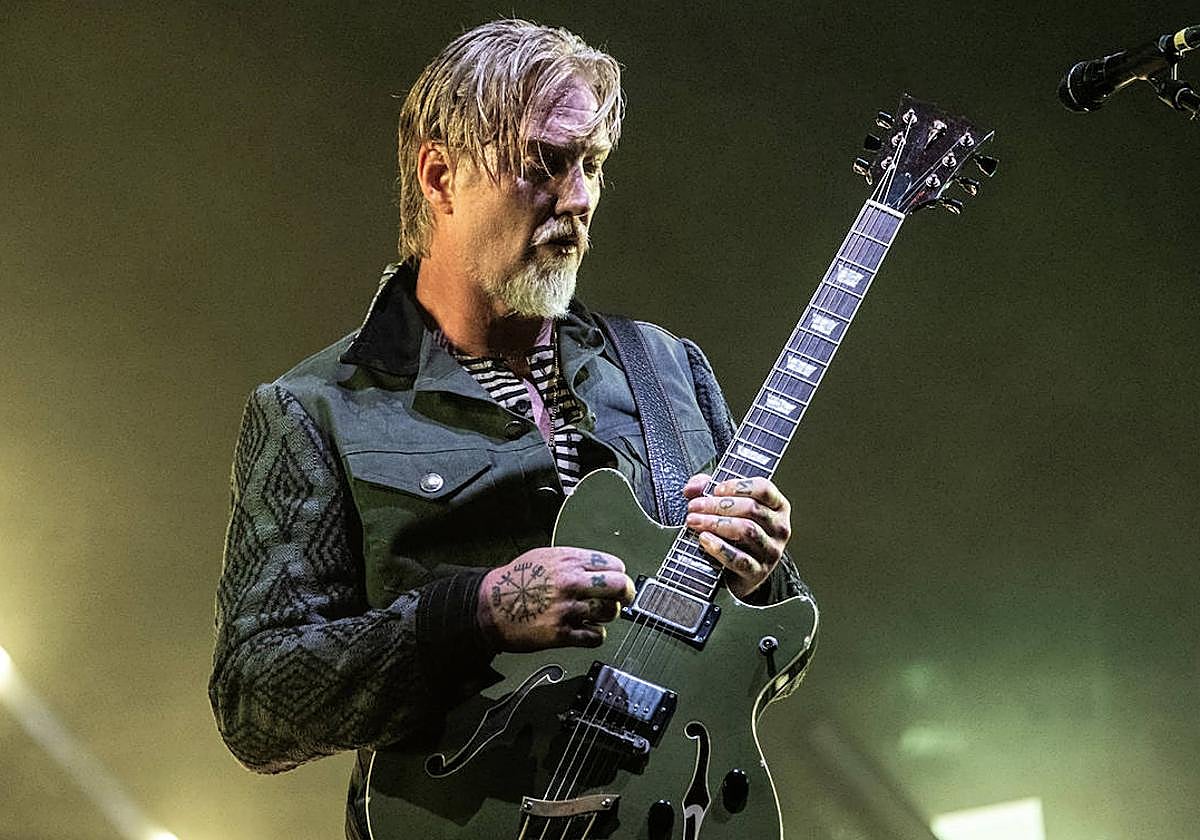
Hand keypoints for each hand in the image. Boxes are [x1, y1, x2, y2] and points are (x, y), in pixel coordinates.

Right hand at [477, 547, 635, 651]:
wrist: (489, 606)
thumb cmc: (514, 582)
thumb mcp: (544, 556)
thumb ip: (574, 561)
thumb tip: (599, 567)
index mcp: (569, 561)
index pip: (615, 565)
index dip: (617, 574)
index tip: (615, 579)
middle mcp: (571, 583)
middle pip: (620, 586)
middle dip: (625, 593)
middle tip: (622, 598)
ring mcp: (568, 609)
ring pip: (611, 613)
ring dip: (606, 615)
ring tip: (594, 614)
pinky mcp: (562, 633)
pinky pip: (596, 636)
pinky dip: (594, 634)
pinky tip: (585, 629)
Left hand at [683, 474, 791, 598]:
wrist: (740, 572)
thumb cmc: (735, 533)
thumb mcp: (726, 506)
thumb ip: (707, 489)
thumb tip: (693, 487)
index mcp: (777, 507)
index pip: (763, 489)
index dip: (737, 486)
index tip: (715, 490)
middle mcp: (779, 528)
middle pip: (752, 508)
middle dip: (718, 505)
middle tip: (694, 507)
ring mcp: (771, 551)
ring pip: (747, 530)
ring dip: (716, 523)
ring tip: (695, 521)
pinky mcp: (758, 572)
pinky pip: (740, 559)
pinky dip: (720, 548)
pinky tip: (705, 539)